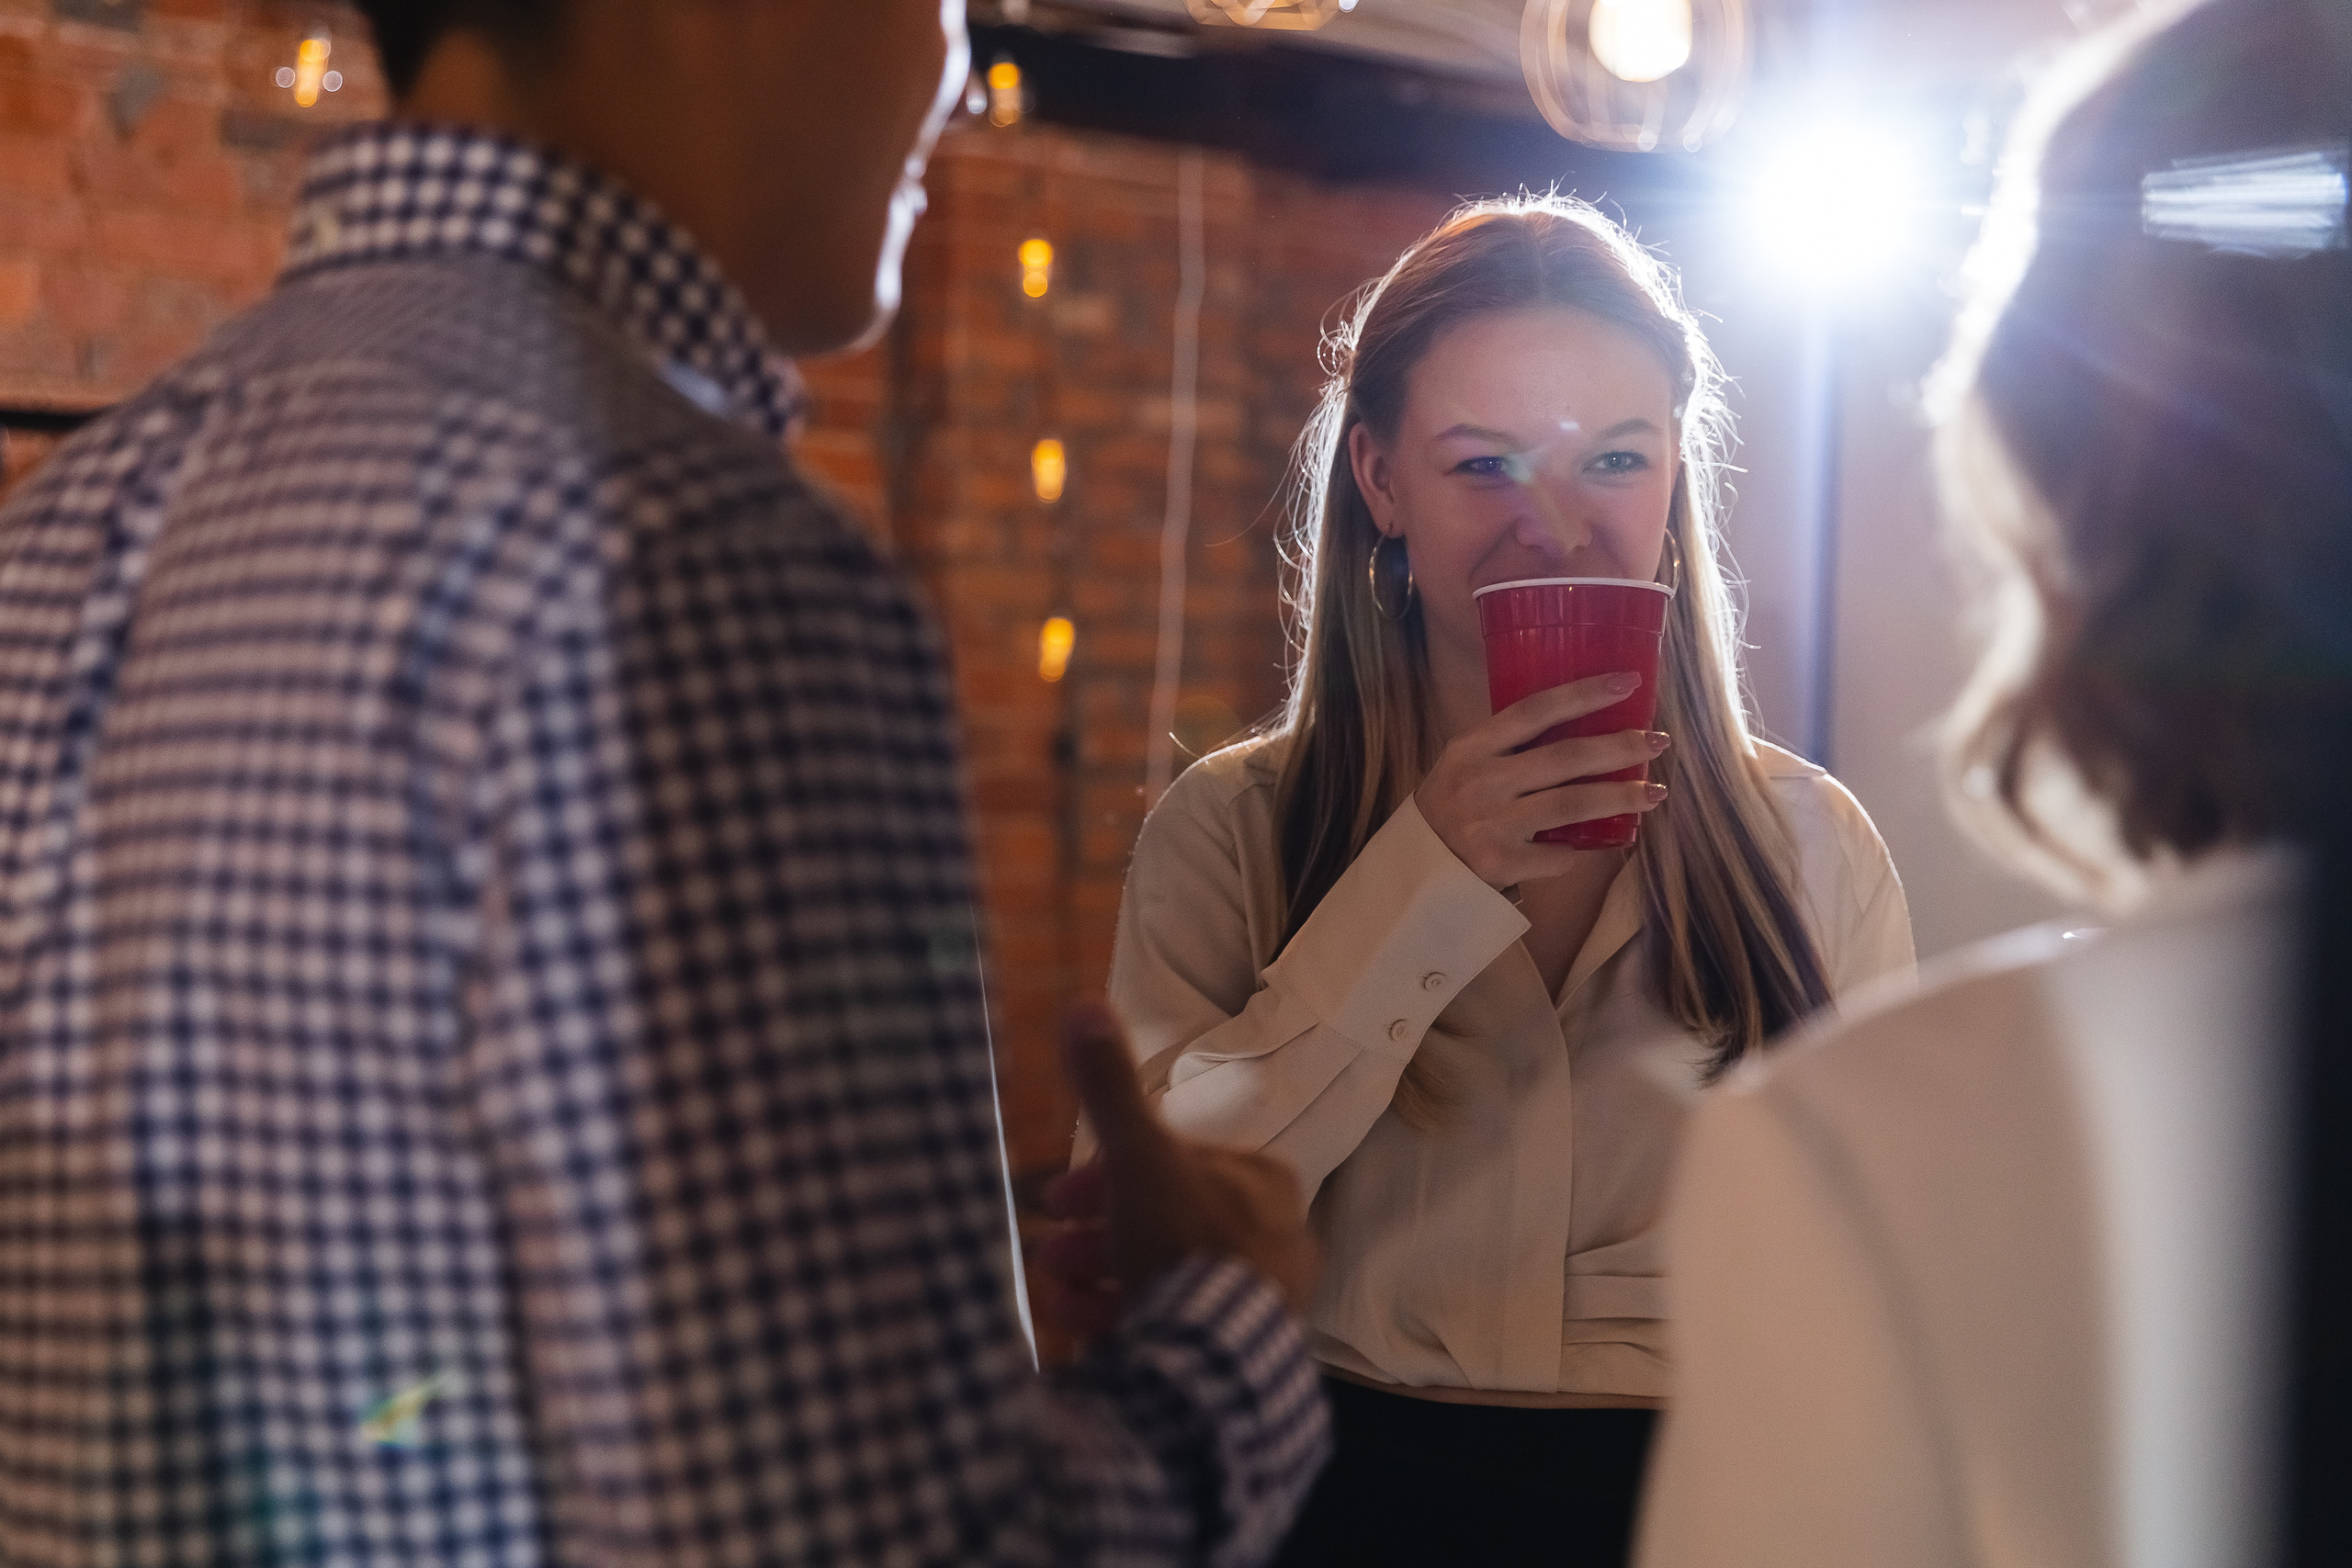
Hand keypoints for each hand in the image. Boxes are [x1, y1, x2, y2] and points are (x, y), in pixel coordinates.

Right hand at [1035, 1000, 1319, 1343]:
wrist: (1215, 1360)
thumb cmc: (1185, 1243)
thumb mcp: (1138, 1156)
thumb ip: (1110, 1087)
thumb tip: (1085, 1003)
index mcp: (1261, 1182)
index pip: (1175, 1163)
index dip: (1106, 1173)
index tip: (1058, 1196)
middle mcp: (1272, 1238)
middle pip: (1164, 1221)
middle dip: (1096, 1231)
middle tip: (1051, 1248)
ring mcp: (1258, 1302)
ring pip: (1164, 1275)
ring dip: (1100, 1276)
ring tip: (1056, 1290)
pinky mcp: (1237, 1356)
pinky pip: (1172, 1328)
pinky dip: (1121, 1320)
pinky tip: (1080, 1326)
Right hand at [1414, 672, 1669, 889]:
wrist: (1416, 866)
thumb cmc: (1452, 806)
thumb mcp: (1466, 763)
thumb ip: (1509, 746)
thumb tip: (1585, 723)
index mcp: (1472, 747)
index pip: (1535, 710)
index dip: (1584, 694)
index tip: (1629, 682)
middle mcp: (1482, 781)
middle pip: (1564, 757)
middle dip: (1618, 747)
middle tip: (1657, 740)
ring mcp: (1491, 824)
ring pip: (1571, 805)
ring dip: (1620, 797)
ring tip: (1655, 792)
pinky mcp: (1500, 864)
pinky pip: (1557, 854)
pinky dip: (1579, 849)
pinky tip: (1598, 844)